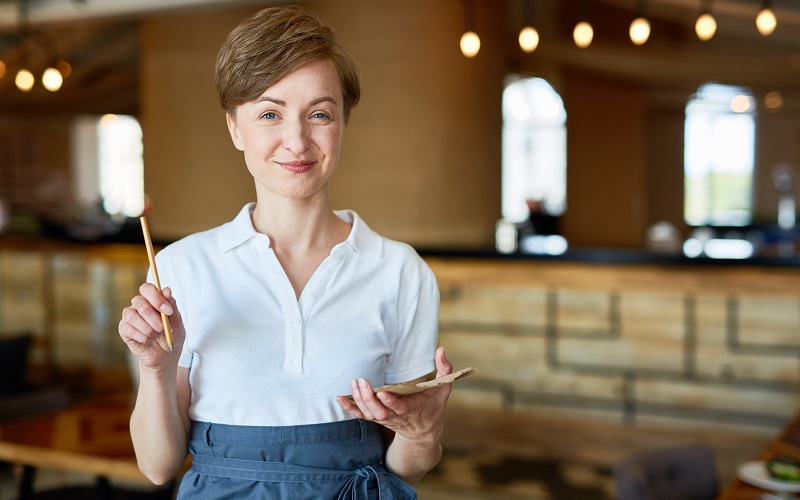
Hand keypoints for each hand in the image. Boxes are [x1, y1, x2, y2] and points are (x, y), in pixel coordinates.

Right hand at [119, 283, 184, 368]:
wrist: (166, 355)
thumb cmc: (171, 335)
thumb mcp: (177, 321)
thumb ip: (172, 305)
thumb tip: (166, 290)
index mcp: (151, 299)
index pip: (147, 288)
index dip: (157, 298)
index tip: (168, 311)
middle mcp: (138, 305)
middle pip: (140, 303)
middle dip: (155, 318)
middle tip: (163, 329)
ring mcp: (129, 317)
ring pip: (132, 316)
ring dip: (148, 328)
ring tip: (156, 336)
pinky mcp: (124, 330)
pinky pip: (128, 329)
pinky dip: (142, 336)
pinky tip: (148, 341)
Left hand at [337, 346, 453, 443]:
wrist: (423, 432)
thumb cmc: (433, 406)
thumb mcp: (443, 389)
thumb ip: (444, 370)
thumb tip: (441, 349)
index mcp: (414, 408)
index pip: (401, 407)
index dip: (390, 402)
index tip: (382, 393)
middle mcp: (397, 416)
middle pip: (380, 411)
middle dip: (369, 398)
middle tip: (361, 381)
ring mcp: (386, 419)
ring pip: (370, 413)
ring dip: (359, 399)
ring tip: (354, 382)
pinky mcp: (378, 419)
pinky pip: (362, 415)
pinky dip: (350, 408)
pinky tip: (340, 398)